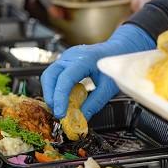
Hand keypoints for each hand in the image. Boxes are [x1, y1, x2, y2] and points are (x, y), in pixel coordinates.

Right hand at [41, 24, 155, 119]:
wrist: (119, 49)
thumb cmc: (115, 64)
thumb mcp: (108, 87)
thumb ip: (94, 103)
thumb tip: (81, 118)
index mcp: (83, 60)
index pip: (65, 79)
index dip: (60, 98)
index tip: (60, 113)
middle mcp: (71, 56)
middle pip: (49, 76)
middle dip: (50, 96)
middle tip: (57, 112)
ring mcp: (66, 57)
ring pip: (49, 75)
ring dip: (51, 93)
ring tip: (59, 107)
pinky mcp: (65, 62)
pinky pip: (54, 75)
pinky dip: (55, 88)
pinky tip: (63, 99)